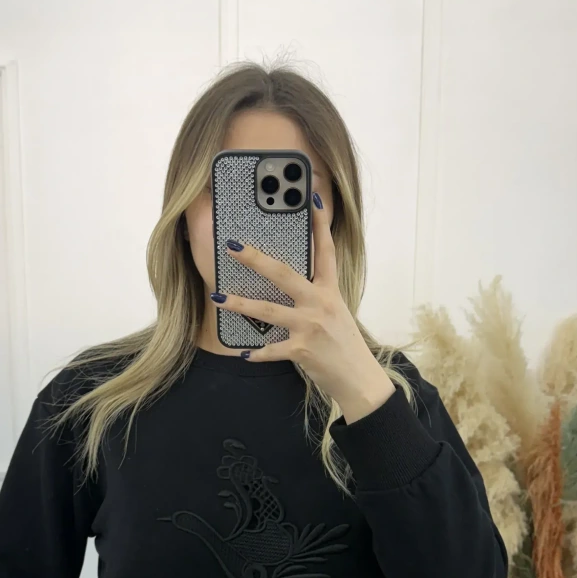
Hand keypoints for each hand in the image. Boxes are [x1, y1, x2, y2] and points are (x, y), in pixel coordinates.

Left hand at [211, 192, 395, 421]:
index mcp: (330, 290)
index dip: (320, 223)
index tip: (312, 198)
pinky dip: (256, 352)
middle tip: (233, 246)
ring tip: (217, 297)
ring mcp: (311, 326)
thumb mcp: (335, 313)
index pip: (326, 250)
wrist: (359, 379)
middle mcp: (321, 303)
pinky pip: (272, 349)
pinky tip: (243, 352)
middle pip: (284, 274)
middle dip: (255, 258)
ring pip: (268, 310)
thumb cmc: (344, 345)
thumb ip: (315, 296)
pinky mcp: (302, 350)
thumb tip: (287, 283)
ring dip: (239, 304)